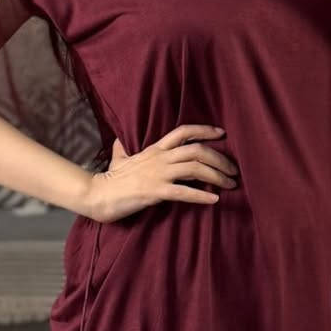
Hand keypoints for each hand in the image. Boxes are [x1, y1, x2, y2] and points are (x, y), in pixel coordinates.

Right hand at [84, 124, 238, 223]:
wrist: (96, 195)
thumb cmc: (110, 179)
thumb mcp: (119, 158)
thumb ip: (124, 149)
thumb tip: (119, 142)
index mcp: (155, 149)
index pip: (183, 131)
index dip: (205, 130)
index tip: (222, 134)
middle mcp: (159, 158)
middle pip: (197, 151)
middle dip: (220, 159)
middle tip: (233, 170)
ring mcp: (158, 174)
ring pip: (195, 169)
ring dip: (217, 176)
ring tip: (230, 184)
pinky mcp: (154, 192)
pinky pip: (184, 192)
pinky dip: (201, 196)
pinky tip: (214, 200)